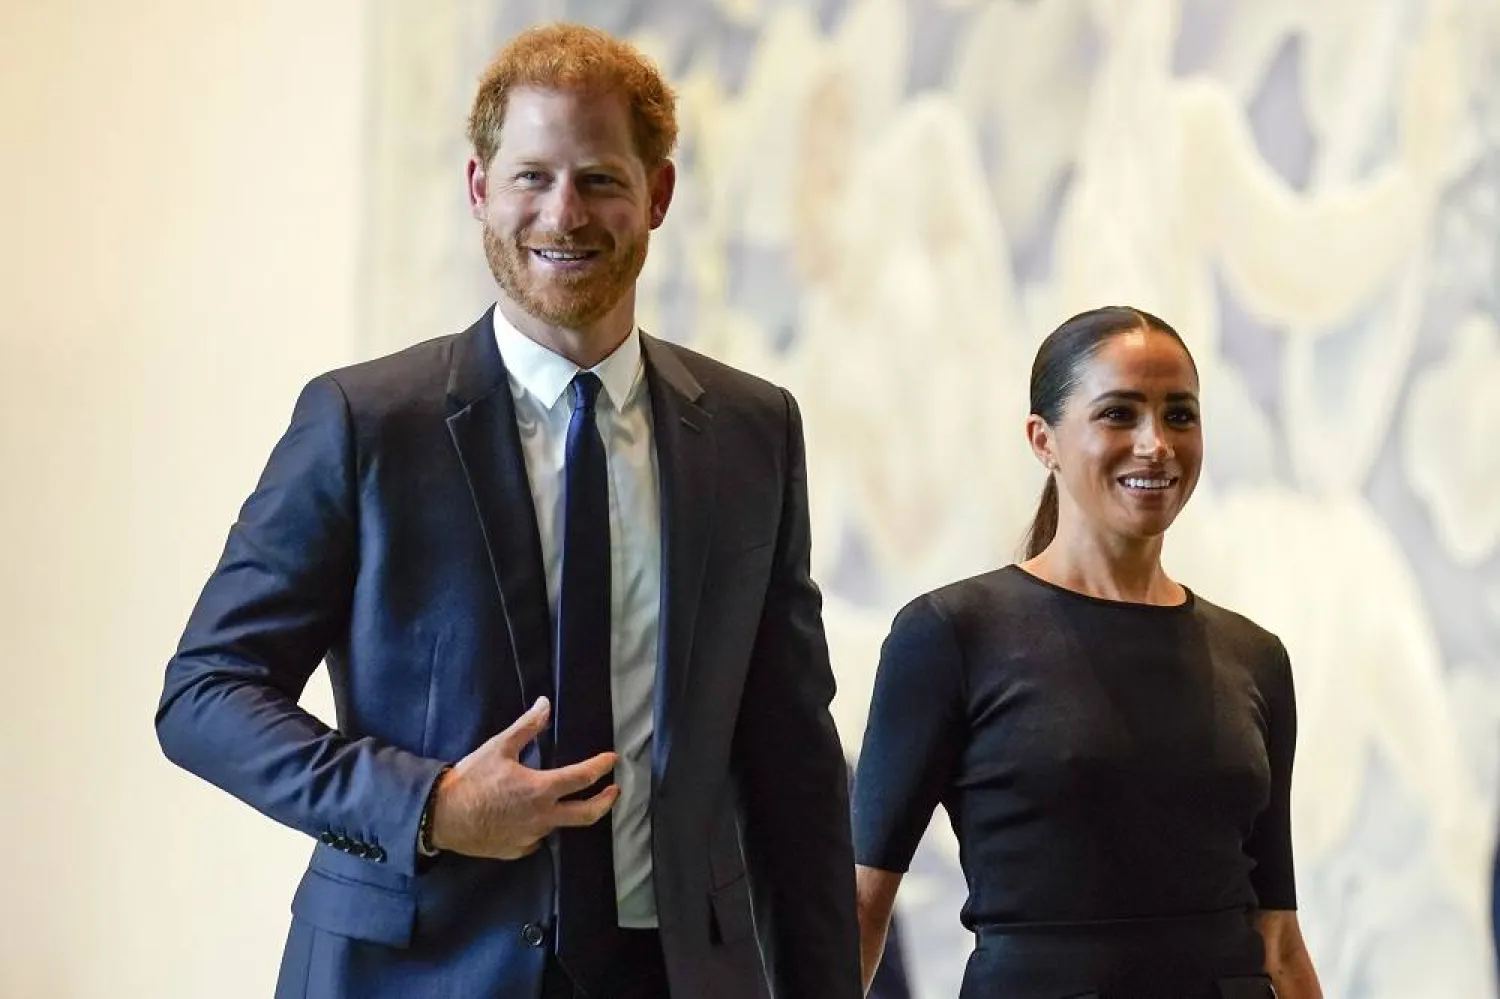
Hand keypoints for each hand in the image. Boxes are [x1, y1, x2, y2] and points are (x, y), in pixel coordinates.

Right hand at [428, 697, 618, 859]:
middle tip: (614, 792)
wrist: (442, 816)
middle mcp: (543, 817)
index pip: (582, 778)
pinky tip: (534, 819)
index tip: (612, 760)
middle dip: (605, 802)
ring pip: (558, 826)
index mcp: (541, 789)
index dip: (601, 767)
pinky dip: (540, 827)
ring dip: (566, 813)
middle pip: (587, 814)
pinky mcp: (517, 850)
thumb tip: (545, 703)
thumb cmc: (471, 780)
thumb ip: (527, 726)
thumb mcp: (499, 747)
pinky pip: (536, 840)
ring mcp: (531, 838)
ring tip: (566, 802)